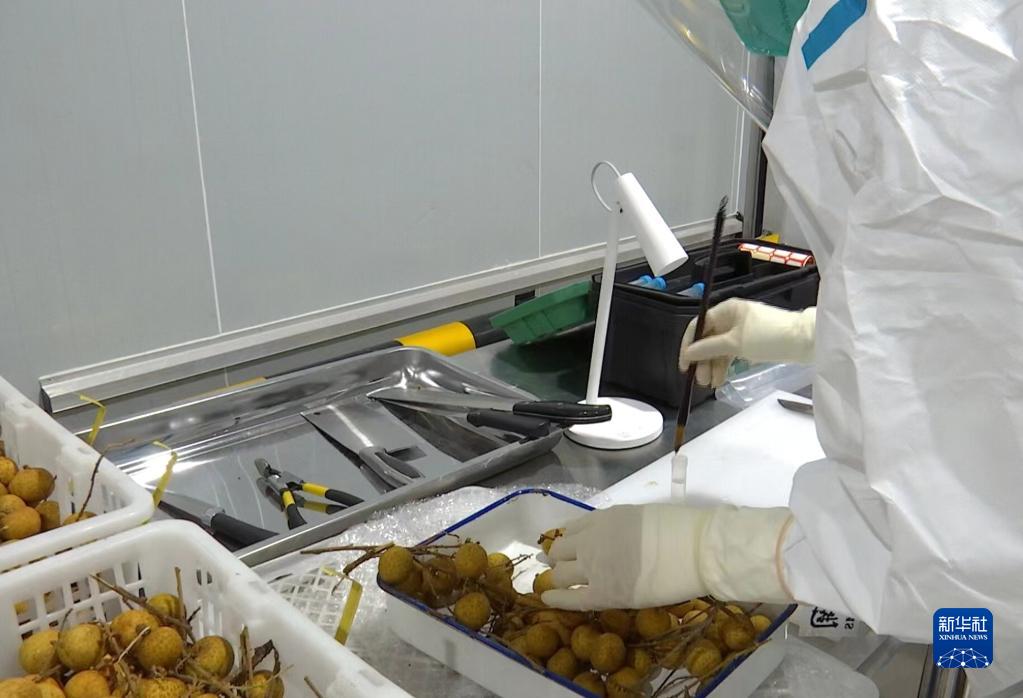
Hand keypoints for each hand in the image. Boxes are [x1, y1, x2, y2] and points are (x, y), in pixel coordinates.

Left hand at [542, 503, 793, 610]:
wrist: (696, 549)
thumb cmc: (681, 530)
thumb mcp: (642, 516)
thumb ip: (621, 527)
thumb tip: (617, 538)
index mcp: (604, 518)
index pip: (574, 528)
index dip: (568, 539)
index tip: (567, 546)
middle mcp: (592, 540)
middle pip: (561, 550)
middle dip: (558, 558)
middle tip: (558, 565)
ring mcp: (595, 567)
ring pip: (561, 574)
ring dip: (557, 577)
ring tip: (555, 583)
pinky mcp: (605, 594)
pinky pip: (572, 598)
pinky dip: (556, 598)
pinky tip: (547, 599)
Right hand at [679, 299, 815, 386]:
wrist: (803, 340)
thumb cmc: (768, 336)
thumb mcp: (735, 343)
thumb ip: (708, 348)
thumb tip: (688, 353)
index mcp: (726, 309)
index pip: (698, 325)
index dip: (688, 345)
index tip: (684, 365)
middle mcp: (731, 318)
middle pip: (708, 339)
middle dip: (702, 360)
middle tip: (700, 380)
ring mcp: (741, 330)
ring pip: (719, 348)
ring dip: (713, 366)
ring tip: (711, 385)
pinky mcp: (751, 342)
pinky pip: (731, 353)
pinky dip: (725, 365)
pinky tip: (720, 379)